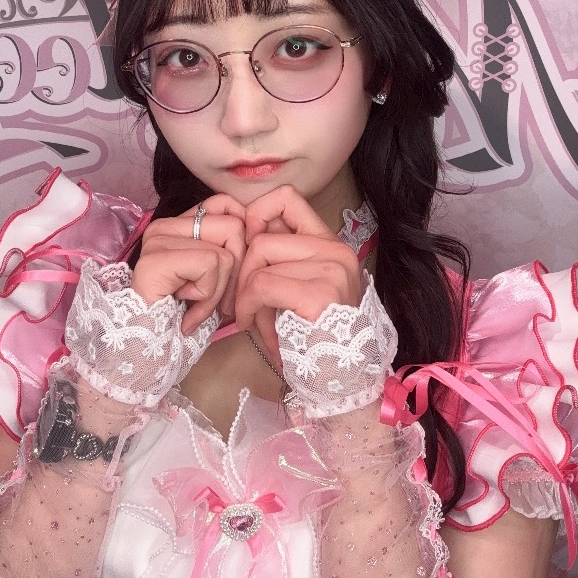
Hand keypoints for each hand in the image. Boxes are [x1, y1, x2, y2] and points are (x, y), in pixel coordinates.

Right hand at [130, 195, 246, 334]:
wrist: (148, 345)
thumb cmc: (185, 312)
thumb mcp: (214, 277)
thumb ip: (230, 251)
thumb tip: (259, 235)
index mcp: (178, 224)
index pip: (226, 203)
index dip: (244, 234)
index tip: (238, 270)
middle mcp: (164, 225)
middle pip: (234, 227)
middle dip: (236, 272)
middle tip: (220, 301)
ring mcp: (158, 239)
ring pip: (225, 252)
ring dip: (220, 290)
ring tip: (198, 303)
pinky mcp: (157, 258)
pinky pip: (210, 265)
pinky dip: (207, 295)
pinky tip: (186, 305)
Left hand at [235, 186, 362, 361]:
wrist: (335, 379)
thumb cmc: (308, 337)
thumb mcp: (293, 288)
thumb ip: (275, 260)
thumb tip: (242, 234)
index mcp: (330, 245)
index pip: (286, 198)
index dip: (256, 215)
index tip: (247, 247)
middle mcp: (336, 251)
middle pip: (263, 237)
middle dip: (243, 270)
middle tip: (242, 300)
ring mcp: (332, 270)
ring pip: (259, 258)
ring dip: (245, 293)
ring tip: (251, 316)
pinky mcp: (319, 293)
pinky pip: (262, 284)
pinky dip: (248, 305)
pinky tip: (252, 324)